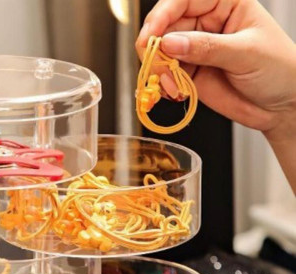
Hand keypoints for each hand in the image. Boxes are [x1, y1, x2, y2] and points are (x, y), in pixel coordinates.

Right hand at [136, 0, 295, 188]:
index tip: (151, 35)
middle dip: (157, 50)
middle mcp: (204, 23)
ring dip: (159, 72)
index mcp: (223, 3)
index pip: (182, 0)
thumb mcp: (245, 53)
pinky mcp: (189, 73)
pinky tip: (174, 93)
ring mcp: (194, 49)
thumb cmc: (278, 69)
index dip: (162, 15)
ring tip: (173, 88)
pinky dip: (163, 86)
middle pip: (164, 28)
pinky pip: (165, 75)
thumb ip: (207, 47)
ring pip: (161, 54)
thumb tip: (170, 42)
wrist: (281, 105)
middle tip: (159, 68)